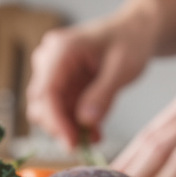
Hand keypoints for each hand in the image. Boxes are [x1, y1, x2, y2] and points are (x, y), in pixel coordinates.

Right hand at [26, 18, 153, 149]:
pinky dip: (75, 124)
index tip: (71, 143)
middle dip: (60, 127)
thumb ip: (103, 94)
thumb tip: (84, 121)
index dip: (55, 121)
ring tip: (95, 136)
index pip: (46, 92)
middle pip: (40, 104)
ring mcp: (53, 72)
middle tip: (84, 144)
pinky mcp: (62, 84)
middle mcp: (49, 60)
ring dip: (68, 128)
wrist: (135, 32)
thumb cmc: (130, 41)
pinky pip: (62, 111)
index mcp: (61, 50)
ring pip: (48, 111)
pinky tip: (95, 131)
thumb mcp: (123, 68)